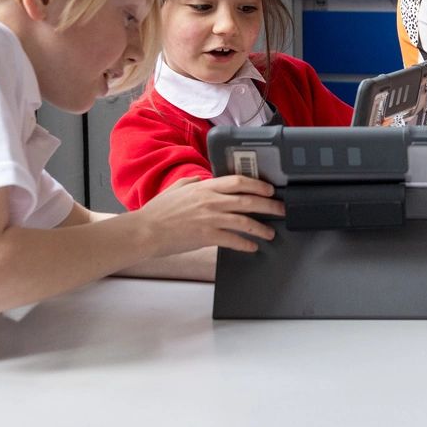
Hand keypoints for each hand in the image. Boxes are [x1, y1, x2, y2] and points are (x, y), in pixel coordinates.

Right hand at [134, 175, 285, 257]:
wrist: (145, 231)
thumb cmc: (157, 211)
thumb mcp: (176, 189)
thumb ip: (191, 182)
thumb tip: (201, 179)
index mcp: (204, 187)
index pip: (238, 181)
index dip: (258, 185)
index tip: (269, 190)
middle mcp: (210, 200)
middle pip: (248, 201)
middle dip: (269, 206)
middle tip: (281, 210)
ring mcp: (210, 218)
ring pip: (244, 221)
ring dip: (261, 228)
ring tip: (270, 234)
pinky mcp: (206, 236)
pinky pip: (233, 240)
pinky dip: (245, 244)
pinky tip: (252, 247)